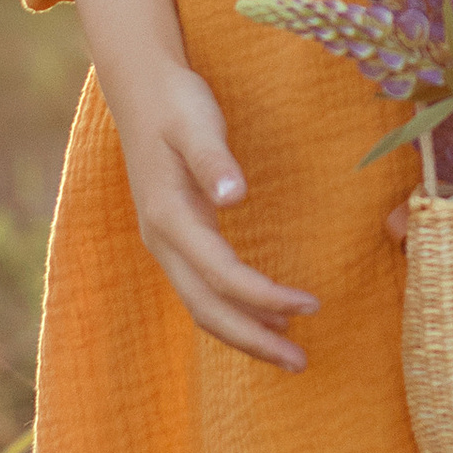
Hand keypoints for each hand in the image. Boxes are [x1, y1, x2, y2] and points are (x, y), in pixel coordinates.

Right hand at [70, 0, 318, 373]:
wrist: (141, 89)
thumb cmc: (176, 102)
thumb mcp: (196, 121)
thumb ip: (214, 158)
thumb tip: (234, 196)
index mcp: (169, 216)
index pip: (222, 275)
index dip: (263, 297)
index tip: (310, 305)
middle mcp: (163, 240)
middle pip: (207, 308)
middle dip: (254, 339)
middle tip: (302, 363)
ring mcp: (165, 243)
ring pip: (202, 306)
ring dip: (245, 333)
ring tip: (291, 352)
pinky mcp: (174, 238)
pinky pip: (201, 290)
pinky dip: (232, 311)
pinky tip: (262, 315)